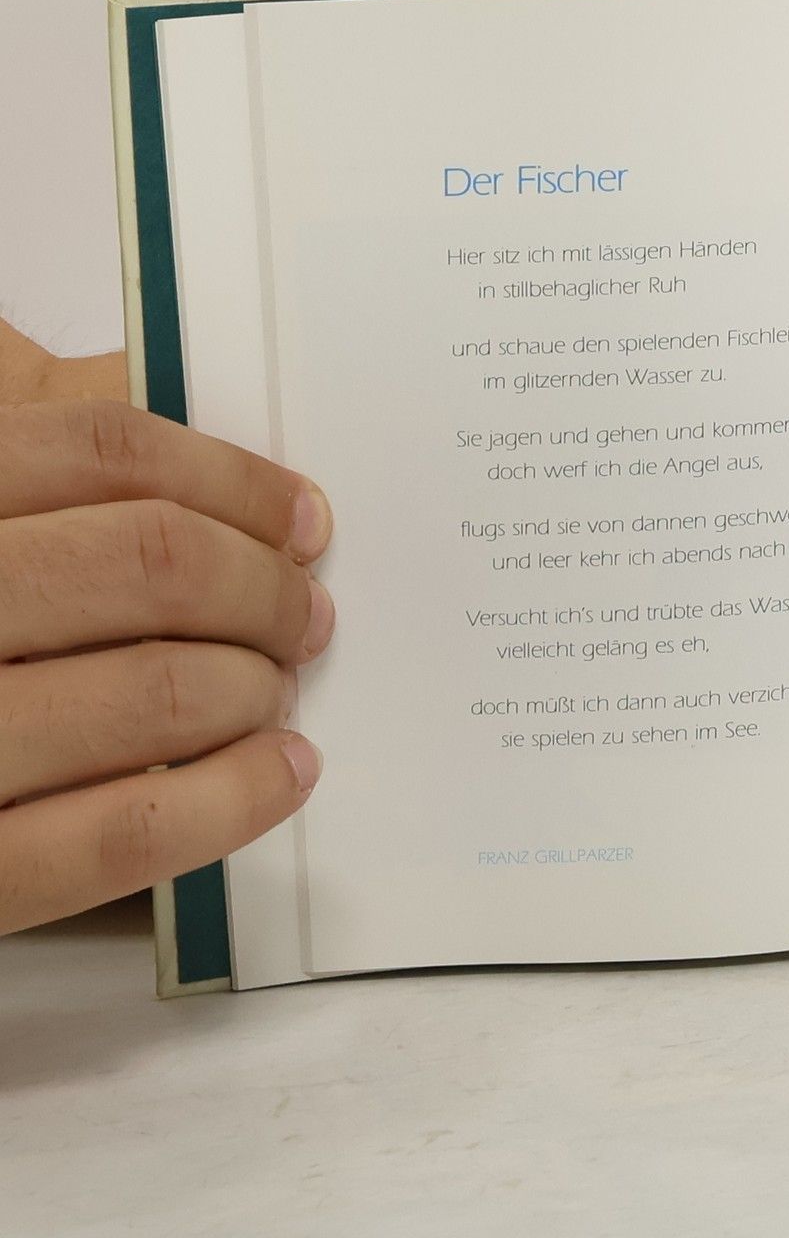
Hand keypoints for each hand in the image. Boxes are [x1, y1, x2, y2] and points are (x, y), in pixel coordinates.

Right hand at [0, 321, 332, 933]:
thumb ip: (40, 429)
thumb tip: (184, 405)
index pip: (103, 450)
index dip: (232, 481)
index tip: (298, 518)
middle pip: (150, 564)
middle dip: (260, 589)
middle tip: (300, 613)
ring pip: (154, 691)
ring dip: (253, 686)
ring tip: (272, 687)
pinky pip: (120, 832)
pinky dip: (233, 798)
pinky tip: (277, 772)